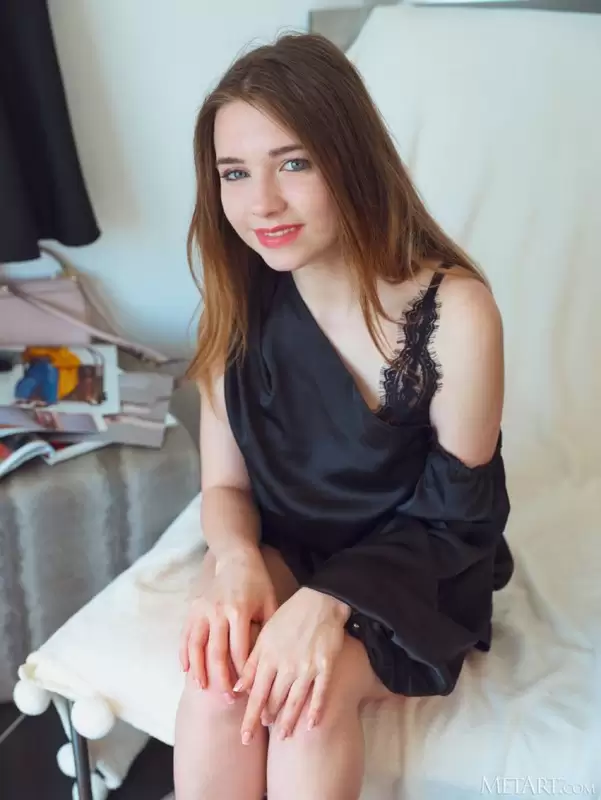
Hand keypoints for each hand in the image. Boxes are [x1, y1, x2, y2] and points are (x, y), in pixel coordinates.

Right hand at [179, 549, 277, 695]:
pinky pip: (185, 635)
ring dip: (198, 670)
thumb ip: (269, 630)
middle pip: (216, 653)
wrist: (236, 559)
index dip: (242, 674)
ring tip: (203, 689)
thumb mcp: (270, 602)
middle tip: (227, 700)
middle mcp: (217, 612)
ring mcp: (202, 610)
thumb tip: (270, 663)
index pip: (238, 651)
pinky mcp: (193, 608)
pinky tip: (186, 670)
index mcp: (239, 611)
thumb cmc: (258, 583)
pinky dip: (184, 653)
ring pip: (196, 646)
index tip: (246, 692)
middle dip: (221, 679)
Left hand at [234, 587, 349, 743]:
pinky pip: (320, 693)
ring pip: (295, 701)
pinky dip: (315, 710)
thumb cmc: (289, 617)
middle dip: (267, 720)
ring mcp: (307, 666)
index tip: (244, 737)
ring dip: (288, 721)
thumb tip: (238, 689)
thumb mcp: (265, 635)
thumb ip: (251, 662)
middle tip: (263, 734)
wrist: (320, 600)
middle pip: (275, 700)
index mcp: (268, 655)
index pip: (256, 694)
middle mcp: (286, 664)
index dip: (250, 717)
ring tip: (283, 737)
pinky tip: (311, 725)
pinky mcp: (326, 666)